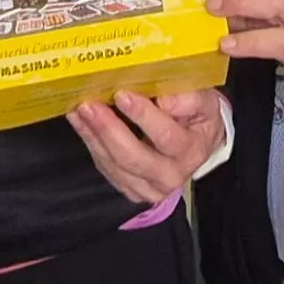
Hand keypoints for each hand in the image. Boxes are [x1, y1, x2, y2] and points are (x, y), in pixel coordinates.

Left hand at [68, 88, 229, 203]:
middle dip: (108, 130)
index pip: (165, 136)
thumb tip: (164, 99)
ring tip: (79, 109)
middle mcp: (170, 175)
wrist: (198, 143)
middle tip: (89, 105)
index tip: (122, 95)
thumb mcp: (204, 101)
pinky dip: (90, 142)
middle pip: (133, 157)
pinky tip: (79, 121)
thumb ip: (188, 98)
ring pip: (115, 164)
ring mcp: (149, 187)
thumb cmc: (198, 116)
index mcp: (191, 151)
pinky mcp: (130, 188)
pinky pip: (106, 167)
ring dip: (93, 136)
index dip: (143, 116)